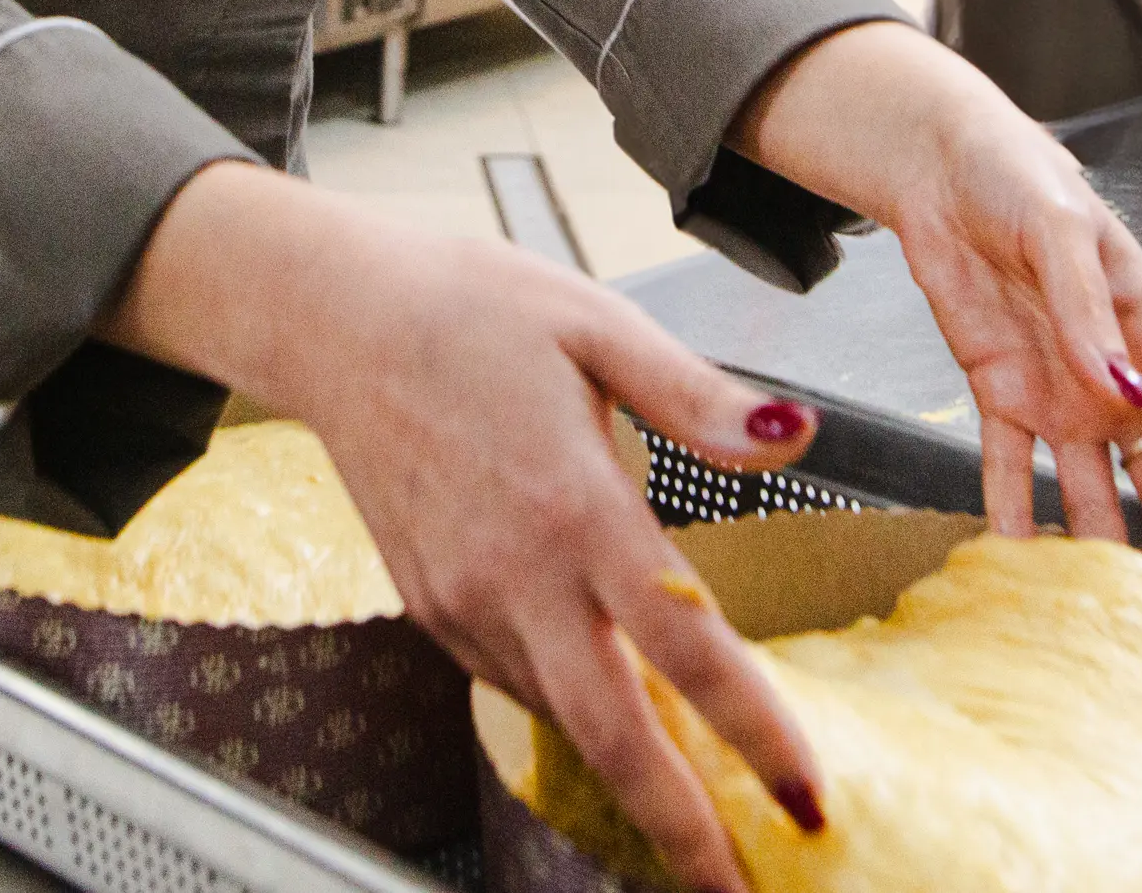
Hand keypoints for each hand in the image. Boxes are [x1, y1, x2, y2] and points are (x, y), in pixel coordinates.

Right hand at [101, 165, 828, 892]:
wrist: (335, 318)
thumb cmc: (469, 306)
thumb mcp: (594, 322)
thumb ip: (697, 396)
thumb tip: (795, 432)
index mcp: (572, 502)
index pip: (683, 645)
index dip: (754, 731)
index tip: (807, 797)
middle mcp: (514, 571)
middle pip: (610, 734)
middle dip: (680, 827)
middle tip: (738, 886)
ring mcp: (462, 597)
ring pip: (559, 715)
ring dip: (628, 772)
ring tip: (694, 810)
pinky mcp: (429, 603)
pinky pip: (511, 679)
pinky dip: (566, 708)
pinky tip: (604, 703)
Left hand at [733, 22, 1141, 614]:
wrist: (941, 165)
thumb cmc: (1017, 176)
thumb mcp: (1060, 231)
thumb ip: (1088, 311)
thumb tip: (1122, 389)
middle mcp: (1112, 377)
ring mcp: (1058, 391)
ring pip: (1095, 493)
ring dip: (1108, 553)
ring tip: (1120, 627)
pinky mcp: (998, 391)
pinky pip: (1010, 470)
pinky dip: (1014, 517)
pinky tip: (1020, 569)